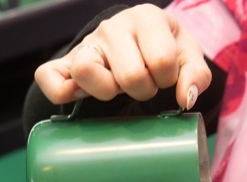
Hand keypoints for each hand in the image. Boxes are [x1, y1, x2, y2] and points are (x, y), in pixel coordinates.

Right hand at [33, 4, 211, 109]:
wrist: (133, 44)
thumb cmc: (162, 49)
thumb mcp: (188, 56)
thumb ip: (196, 75)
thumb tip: (186, 99)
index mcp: (146, 17)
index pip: (161, 61)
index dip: (167, 79)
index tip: (164, 75)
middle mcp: (112, 26)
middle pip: (130, 76)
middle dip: (143, 90)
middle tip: (143, 84)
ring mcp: (86, 44)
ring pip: (86, 71)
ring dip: (108, 92)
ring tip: (117, 87)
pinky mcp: (64, 63)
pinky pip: (50, 78)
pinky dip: (62, 92)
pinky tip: (81, 95)